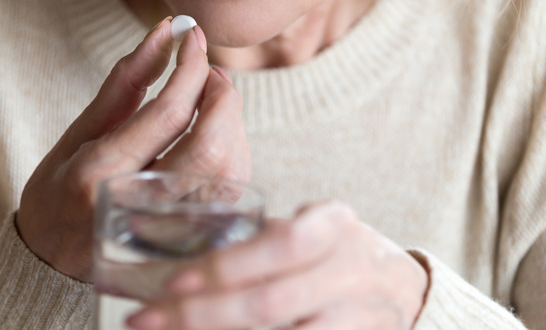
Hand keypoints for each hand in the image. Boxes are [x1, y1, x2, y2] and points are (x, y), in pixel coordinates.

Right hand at [16, 18, 250, 280]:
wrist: (51, 261)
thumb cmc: (59, 190)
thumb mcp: (79, 132)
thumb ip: (126, 82)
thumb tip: (164, 31)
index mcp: (99, 174)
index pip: (168, 114)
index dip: (189, 67)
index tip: (191, 35)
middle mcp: (138, 206)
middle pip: (211, 146)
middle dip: (222, 96)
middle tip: (207, 70)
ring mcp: (168, 230)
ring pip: (230, 170)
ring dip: (231, 123)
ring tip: (208, 99)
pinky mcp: (189, 241)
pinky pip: (230, 191)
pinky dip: (232, 152)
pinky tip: (213, 136)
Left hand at [127, 202, 428, 329]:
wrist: (402, 289)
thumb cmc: (332, 253)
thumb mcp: (306, 229)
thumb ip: (255, 241)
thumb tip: (161, 255)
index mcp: (333, 226)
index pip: (282, 243)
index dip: (227, 266)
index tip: (172, 281)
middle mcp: (349, 272)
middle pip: (269, 303)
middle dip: (198, 314)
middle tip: (143, 320)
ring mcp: (357, 320)